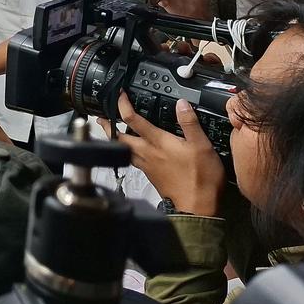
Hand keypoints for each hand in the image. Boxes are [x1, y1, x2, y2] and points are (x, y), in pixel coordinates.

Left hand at [97, 93, 223, 215]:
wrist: (197, 207)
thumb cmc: (201, 178)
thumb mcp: (202, 146)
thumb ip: (190, 123)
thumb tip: (181, 104)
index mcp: (157, 142)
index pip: (133, 120)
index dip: (123, 105)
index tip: (119, 96)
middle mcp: (147, 153)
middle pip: (119, 137)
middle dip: (108, 125)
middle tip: (101, 116)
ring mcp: (146, 165)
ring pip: (124, 149)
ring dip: (115, 138)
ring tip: (111, 130)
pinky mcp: (150, 175)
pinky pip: (132, 159)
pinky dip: (127, 150)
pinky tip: (132, 150)